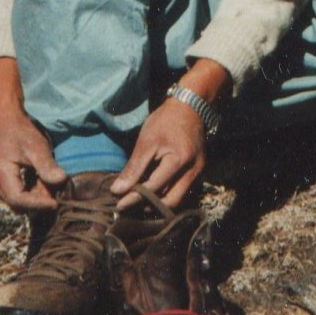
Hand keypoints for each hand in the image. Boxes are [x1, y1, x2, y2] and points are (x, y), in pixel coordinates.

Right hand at [0, 58, 64, 212]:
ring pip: (14, 200)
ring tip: (49, 185)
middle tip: (56, 192)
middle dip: (37, 201)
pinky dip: (28, 191)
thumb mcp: (36, 146)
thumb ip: (46, 166)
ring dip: (33, 197)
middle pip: (16, 203)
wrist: (2, 118)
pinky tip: (40, 181)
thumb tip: (61, 181)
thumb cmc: (19, 130)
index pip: (17, 199)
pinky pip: (12, 192)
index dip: (38, 204)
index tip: (56, 203)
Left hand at [110, 60, 227, 211]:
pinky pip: (182, 190)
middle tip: (129, 207)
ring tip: (138, 202)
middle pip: (170, 201)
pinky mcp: (198, 171)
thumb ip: (134, 168)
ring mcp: (198, 172)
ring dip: (158, 204)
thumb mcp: (146, 141)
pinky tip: (152, 192)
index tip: (118, 204)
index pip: (154, 188)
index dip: (134, 198)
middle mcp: (193, 170)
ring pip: (178, 198)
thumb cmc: (166, 121)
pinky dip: (166, 194)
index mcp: (180, 160)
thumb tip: (117, 190)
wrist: (190, 107)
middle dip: (148, 207)